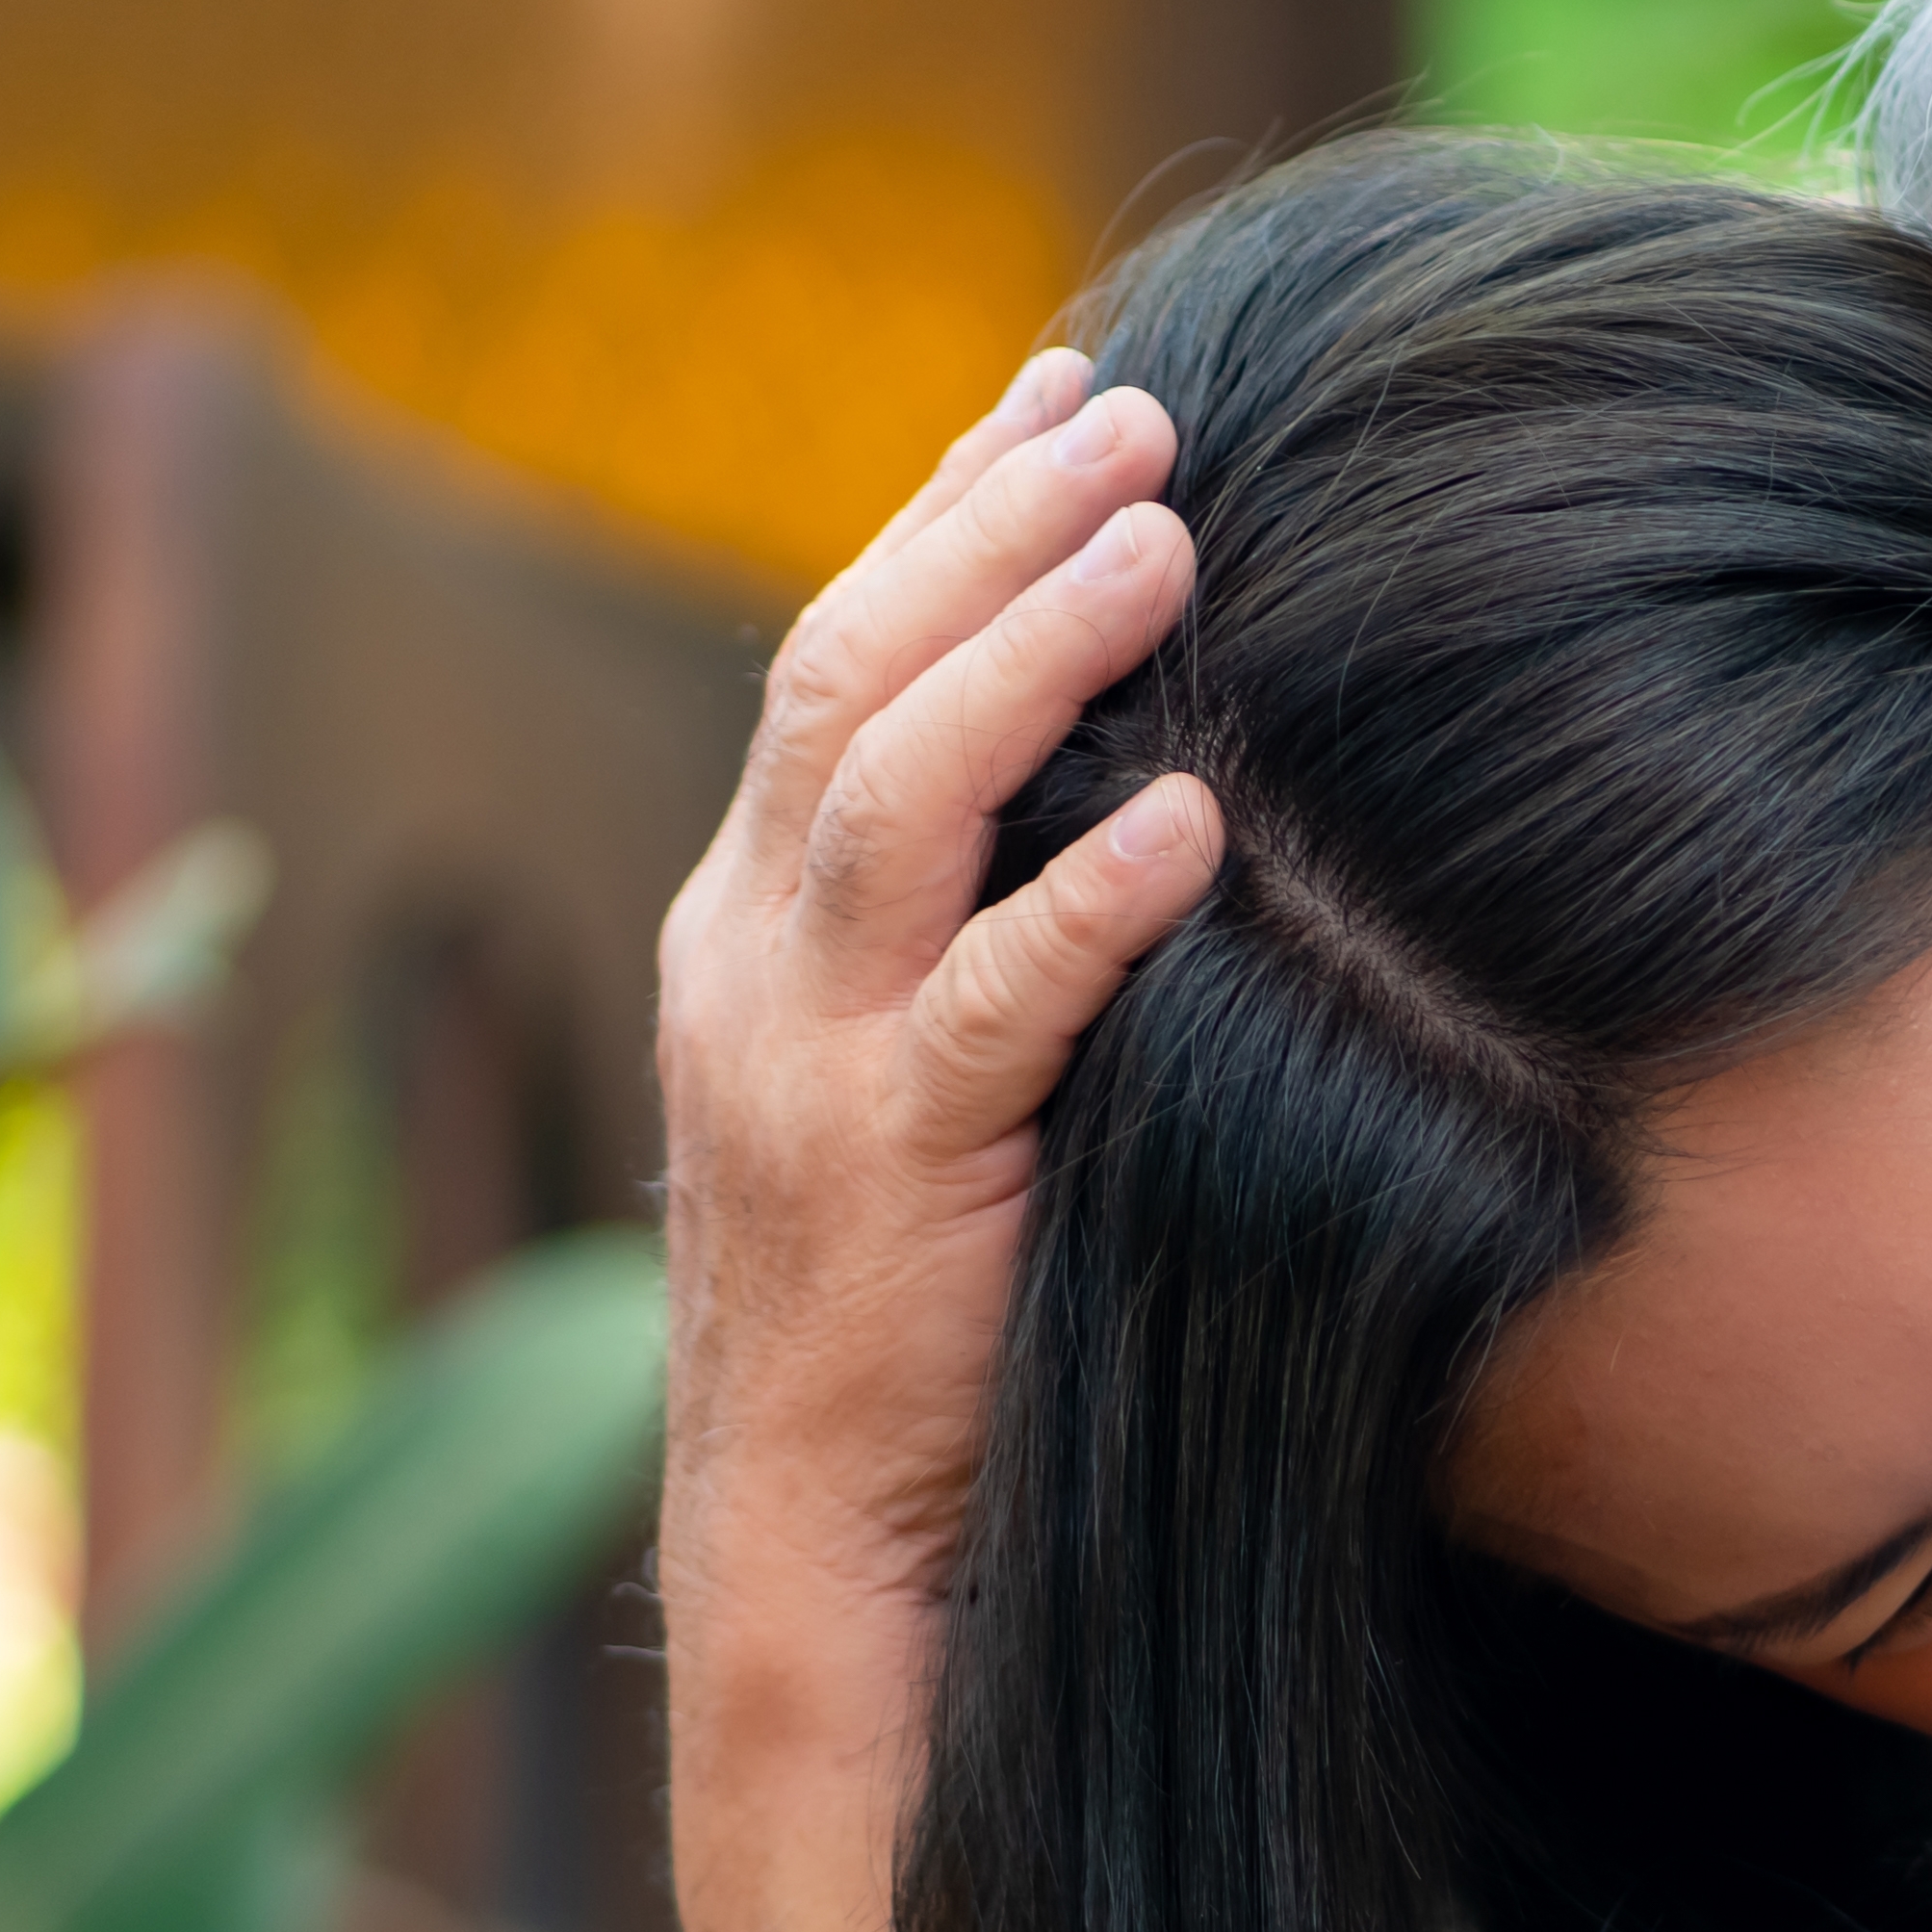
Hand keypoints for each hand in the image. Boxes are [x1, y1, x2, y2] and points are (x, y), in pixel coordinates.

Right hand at [646, 349, 1223, 1726]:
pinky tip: (1187, 818)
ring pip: (893, 794)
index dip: (944, 516)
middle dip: (987, 527)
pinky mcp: (891, 1172)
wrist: (808, 1537)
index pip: (834, 666)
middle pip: (844, 680)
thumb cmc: (900, 1309)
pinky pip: (992, 1003)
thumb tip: (1124, 771)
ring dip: (1031, 648)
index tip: (1055, 394)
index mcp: (745, 927)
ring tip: (1165, 539)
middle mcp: (747, 964)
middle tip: (1132, 412)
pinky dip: (1088, 897)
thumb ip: (961, 931)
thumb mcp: (905, 1075)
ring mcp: (802, 1065)